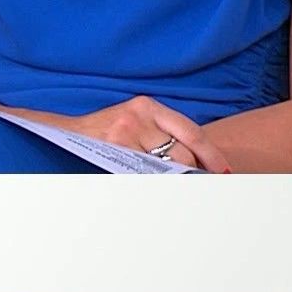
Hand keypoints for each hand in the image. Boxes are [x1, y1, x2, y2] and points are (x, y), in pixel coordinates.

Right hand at [48, 95, 230, 172]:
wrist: (67, 134)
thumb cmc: (107, 130)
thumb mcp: (137, 121)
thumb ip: (164, 133)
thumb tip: (200, 162)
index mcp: (147, 105)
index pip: (191, 133)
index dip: (211, 155)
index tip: (224, 172)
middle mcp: (138, 118)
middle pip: (181, 153)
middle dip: (194, 171)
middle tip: (204, 184)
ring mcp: (124, 136)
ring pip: (166, 167)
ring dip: (178, 179)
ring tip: (184, 185)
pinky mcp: (114, 152)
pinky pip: (147, 174)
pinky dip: (158, 181)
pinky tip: (162, 185)